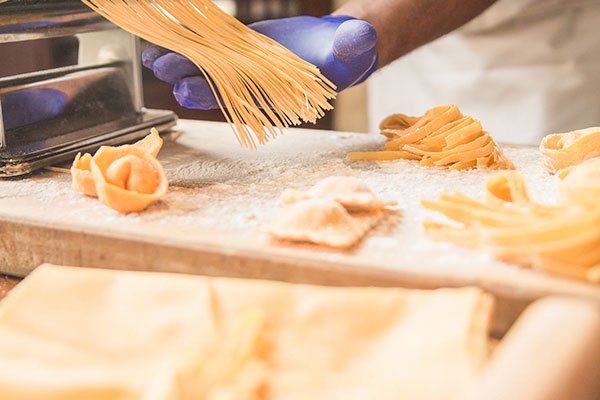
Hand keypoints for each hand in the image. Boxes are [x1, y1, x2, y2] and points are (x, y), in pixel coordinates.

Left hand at [142, 15, 377, 109]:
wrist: (336, 44)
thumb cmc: (351, 51)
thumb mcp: (357, 48)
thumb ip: (354, 46)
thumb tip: (356, 41)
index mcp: (282, 93)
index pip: (244, 97)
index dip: (215, 95)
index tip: (188, 89)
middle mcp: (260, 85)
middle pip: (219, 86)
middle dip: (188, 79)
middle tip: (161, 68)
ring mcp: (248, 67)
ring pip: (211, 69)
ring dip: (182, 64)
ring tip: (153, 56)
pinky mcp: (242, 48)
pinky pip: (214, 48)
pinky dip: (192, 43)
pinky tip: (168, 38)